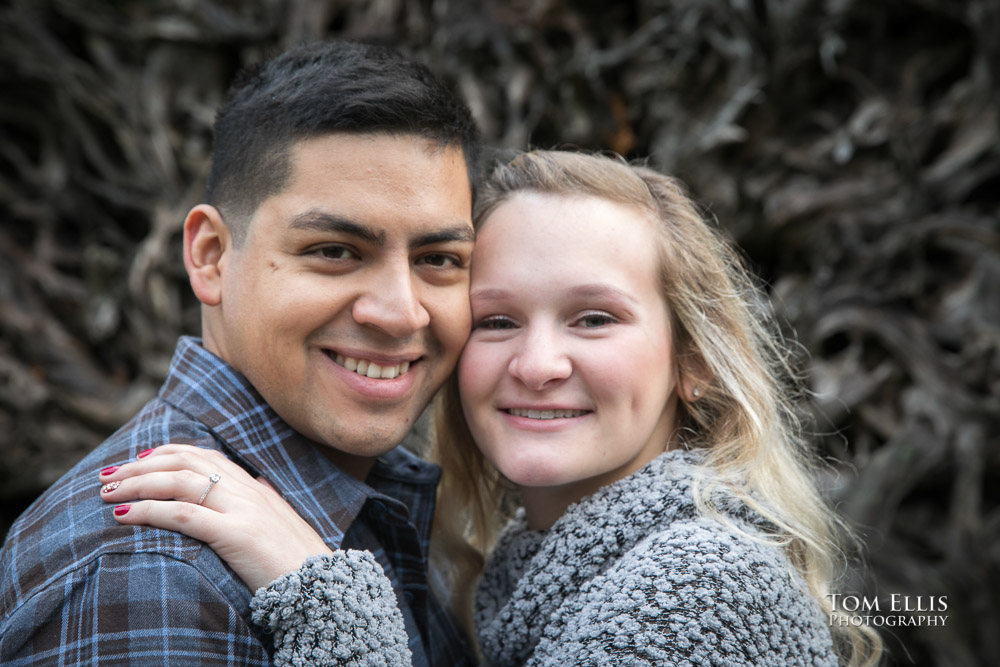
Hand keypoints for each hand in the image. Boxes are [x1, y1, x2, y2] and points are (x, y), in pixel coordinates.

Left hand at [98, 444, 333, 590]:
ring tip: (107, 494)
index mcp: (254, 486)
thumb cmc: (297, 560)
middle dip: (140, 466)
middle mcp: (247, 489)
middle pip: (184, 461)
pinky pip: (184, 515)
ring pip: (179, 482)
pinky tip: (125, 515)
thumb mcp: (280, 521)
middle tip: (107, 477)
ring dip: (137, 484)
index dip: (165, 452)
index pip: (203, 454)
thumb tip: (258, 482)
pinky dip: (150, 511)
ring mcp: (242, 509)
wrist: (322, 584)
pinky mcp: (236, 534)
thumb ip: (264, 500)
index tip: (137, 459)